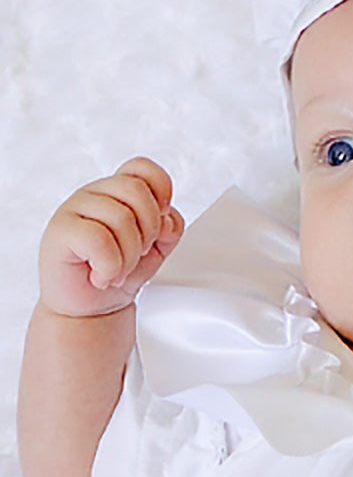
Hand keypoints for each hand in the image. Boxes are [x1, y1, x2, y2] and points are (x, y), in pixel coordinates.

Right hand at [38, 157, 184, 317]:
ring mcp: (74, 209)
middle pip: (137, 191)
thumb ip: (169, 226)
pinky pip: (99, 240)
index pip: (143, 168)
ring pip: (121, 218)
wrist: (92, 308)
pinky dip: (110, 266)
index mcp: (118, 192)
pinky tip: (101, 275)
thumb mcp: (158, 248)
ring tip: (117, 269)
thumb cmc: (121, 273)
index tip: (160, 224)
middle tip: (137, 254)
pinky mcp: (60, 231)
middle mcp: (95, 194)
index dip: (161, 192)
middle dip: (148, 231)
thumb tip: (166, 219)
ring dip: (129, 256)